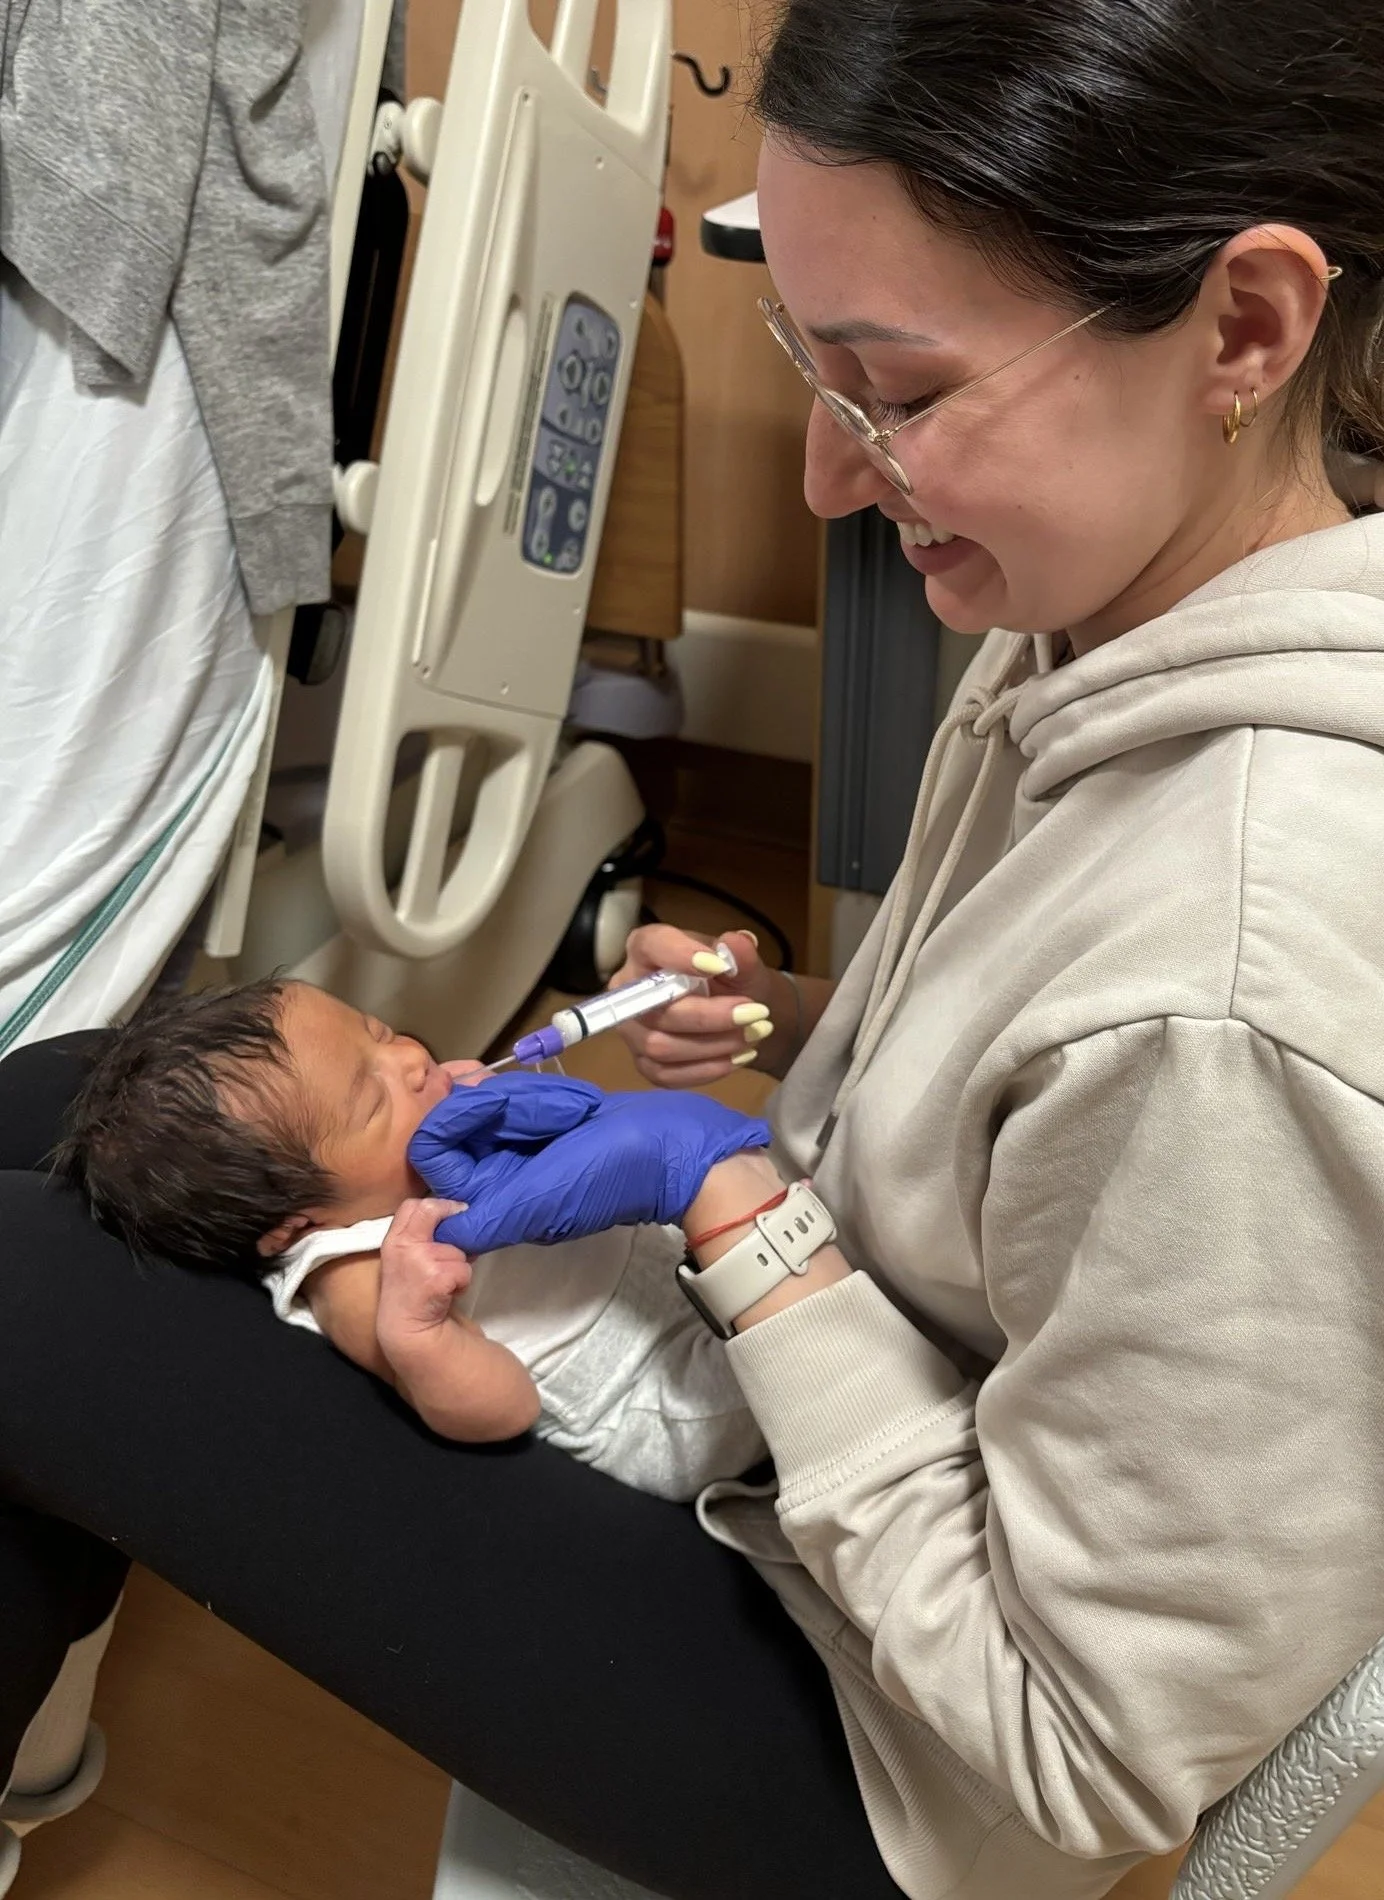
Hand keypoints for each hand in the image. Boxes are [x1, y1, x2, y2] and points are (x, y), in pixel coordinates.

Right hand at [375, 1198, 473, 1353]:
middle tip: (462, 1230)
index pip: (412, 1205)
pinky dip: (463, 1281)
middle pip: (431, 1210)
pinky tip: (450, 1292)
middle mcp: (402, 1246)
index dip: (436, 1204)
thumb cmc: (413, 1290)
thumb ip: (422, 1236)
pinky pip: (464, 1269)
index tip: (451, 1211)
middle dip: (452, 1214)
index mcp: (394, 1239)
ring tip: (446, 1279)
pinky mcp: (435, 1277)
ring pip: (457, 1248)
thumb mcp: (407, 1256)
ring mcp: (418, 1260)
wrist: (408, 1328)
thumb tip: (458, 1217)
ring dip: (460, 1263)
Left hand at [413, 1085, 772, 1254]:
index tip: (467, 1095)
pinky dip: (531, 1095)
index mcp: (494, 1202)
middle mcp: (501, 1179)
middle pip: (457, 1129)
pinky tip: (566, 1102)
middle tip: (514, 1090)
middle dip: (479, 1103)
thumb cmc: (607, 1172)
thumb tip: (436, 1229)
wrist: (672, 1146)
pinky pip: (517, 1104)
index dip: (442, 1125)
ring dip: (511, 1096)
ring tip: (557, 1104)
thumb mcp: (537, 1200)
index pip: (434, 1160)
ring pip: (484, 1111)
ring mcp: (524, 1152)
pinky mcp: (548, 1130)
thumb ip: (483, 1217)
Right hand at [613, 926, 793, 1085]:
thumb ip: (741, 954)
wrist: (741, 1017)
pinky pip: (666, 1074)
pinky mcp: (643, 1063)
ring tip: (753, 1036)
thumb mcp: (744, 965)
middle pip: (657, 1008)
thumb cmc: (733, 982)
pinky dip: (706, 1070)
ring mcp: (632, 1030)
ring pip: (660, 1046)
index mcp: (647, 949)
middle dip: (710, 1016)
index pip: (650, 945)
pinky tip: (738, 1058)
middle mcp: (628, 988)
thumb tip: (737, 942)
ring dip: (712, 1045)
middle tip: (755, 1014)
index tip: (718, 966)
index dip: (679, 955)